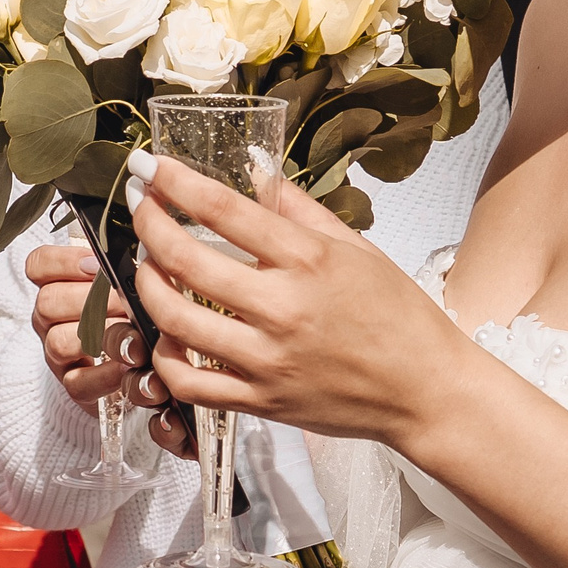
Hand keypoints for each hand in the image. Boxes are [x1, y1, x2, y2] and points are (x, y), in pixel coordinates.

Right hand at [26, 245, 153, 416]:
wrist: (125, 368)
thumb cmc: (123, 316)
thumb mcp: (118, 286)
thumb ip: (119, 269)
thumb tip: (141, 249)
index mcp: (56, 287)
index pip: (38, 265)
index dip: (63, 261)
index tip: (96, 263)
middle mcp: (50, 320)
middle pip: (48, 301)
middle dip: (92, 299)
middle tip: (127, 300)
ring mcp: (57, 354)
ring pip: (59, 341)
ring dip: (101, 336)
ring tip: (135, 336)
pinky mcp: (73, 386)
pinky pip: (79, 381)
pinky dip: (107, 374)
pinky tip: (133, 366)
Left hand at [125, 149, 475, 447]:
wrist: (427, 391)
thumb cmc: (398, 316)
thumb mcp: (356, 247)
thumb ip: (297, 207)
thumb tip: (253, 165)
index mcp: (309, 261)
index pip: (224, 210)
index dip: (176, 182)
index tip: (149, 165)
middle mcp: (283, 309)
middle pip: (186, 259)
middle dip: (148, 223)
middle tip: (139, 204)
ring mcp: (268, 360)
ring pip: (176, 321)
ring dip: (147, 284)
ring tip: (146, 264)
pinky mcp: (262, 402)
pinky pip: (190, 384)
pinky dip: (165, 357)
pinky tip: (167, 334)